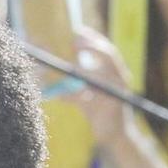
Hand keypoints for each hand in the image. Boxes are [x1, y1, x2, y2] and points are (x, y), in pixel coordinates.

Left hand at [70, 27, 136, 147]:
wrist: (113, 135)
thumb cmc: (98, 114)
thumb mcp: (82, 98)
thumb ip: (70, 88)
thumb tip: (47, 83)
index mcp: (114, 73)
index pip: (106, 50)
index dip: (93, 40)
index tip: (78, 32)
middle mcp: (120, 79)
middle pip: (110, 56)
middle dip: (93, 47)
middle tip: (75, 42)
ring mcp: (119, 92)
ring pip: (106, 74)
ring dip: (87, 70)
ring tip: (74, 68)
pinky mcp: (114, 106)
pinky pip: (97, 97)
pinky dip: (81, 96)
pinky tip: (75, 96)